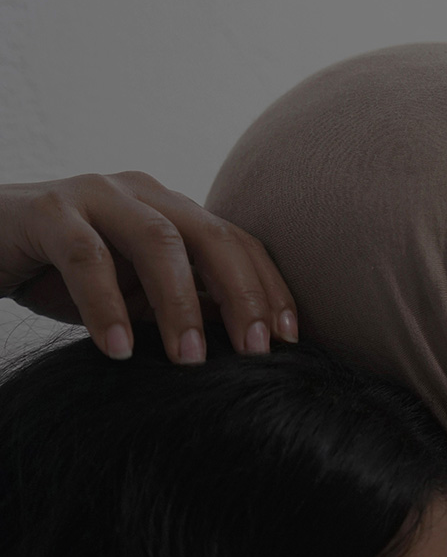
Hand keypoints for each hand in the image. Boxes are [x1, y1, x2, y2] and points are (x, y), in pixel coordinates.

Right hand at [0, 172, 297, 362]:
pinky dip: (105, 306)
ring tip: (189, 362)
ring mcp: (95, 195)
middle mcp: (142, 194)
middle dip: (243, 296)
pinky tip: (118, 350)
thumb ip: (188, 306)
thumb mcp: (137, 298)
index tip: (291, 339)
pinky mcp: (46, 211)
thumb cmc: (64, 276)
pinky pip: (86, 258)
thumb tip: (250, 343)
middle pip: (212, 237)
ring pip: (157, 242)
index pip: (239, 244)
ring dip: (180, 306)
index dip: (269, 289)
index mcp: (172, 212)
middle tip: (257, 352)